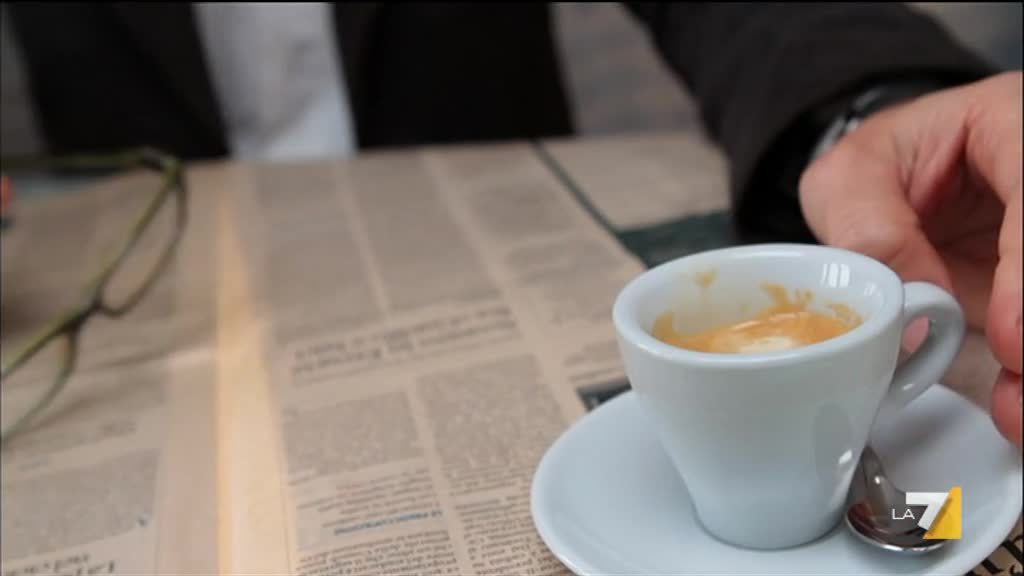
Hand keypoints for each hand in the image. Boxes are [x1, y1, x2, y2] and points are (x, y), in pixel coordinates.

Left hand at [800, 71, 1021, 447]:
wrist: (907, 178)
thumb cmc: (885, 164)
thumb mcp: (852, 175)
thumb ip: (869, 224)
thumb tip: (909, 306)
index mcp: (1009, 124)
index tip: (1013, 336)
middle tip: (1015, 375)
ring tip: (1016, 410)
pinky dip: (1023, 372)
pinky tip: (1015, 406)